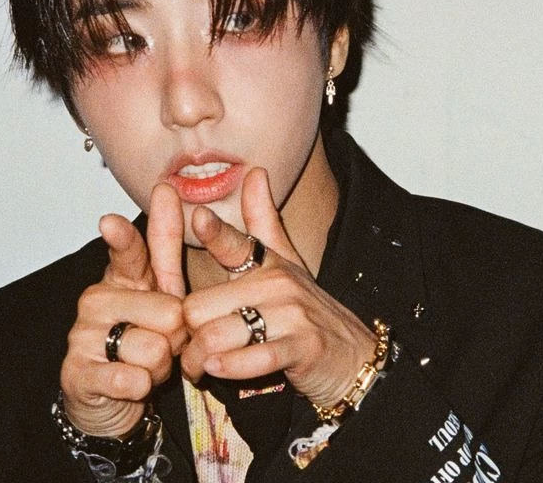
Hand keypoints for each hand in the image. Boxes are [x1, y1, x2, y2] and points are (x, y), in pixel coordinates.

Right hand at [60, 184, 187, 436]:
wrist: (111, 396)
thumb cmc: (143, 338)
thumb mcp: (164, 297)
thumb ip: (169, 250)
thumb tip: (167, 190)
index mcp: (122, 276)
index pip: (128, 252)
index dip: (122, 238)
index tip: (111, 222)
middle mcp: (97, 298)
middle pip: (169, 314)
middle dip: (177, 338)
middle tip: (162, 344)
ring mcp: (82, 335)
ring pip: (155, 350)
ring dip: (160, 367)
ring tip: (144, 365)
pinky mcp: (76, 372)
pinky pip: (132, 379)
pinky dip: (140, 386)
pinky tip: (129, 384)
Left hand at [181, 168, 377, 408]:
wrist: (354, 356)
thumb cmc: (308, 310)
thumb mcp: (286, 261)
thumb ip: (262, 221)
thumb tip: (256, 172)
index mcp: (269, 262)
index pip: (236, 243)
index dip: (216, 231)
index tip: (199, 216)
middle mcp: (279, 283)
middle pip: (200, 307)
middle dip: (188, 335)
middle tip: (189, 349)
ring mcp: (291, 315)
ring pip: (217, 335)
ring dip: (200, 359)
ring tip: (200, 367)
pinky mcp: (301, 348)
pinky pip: (250, 359)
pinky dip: (229, 369)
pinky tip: (220, 371)